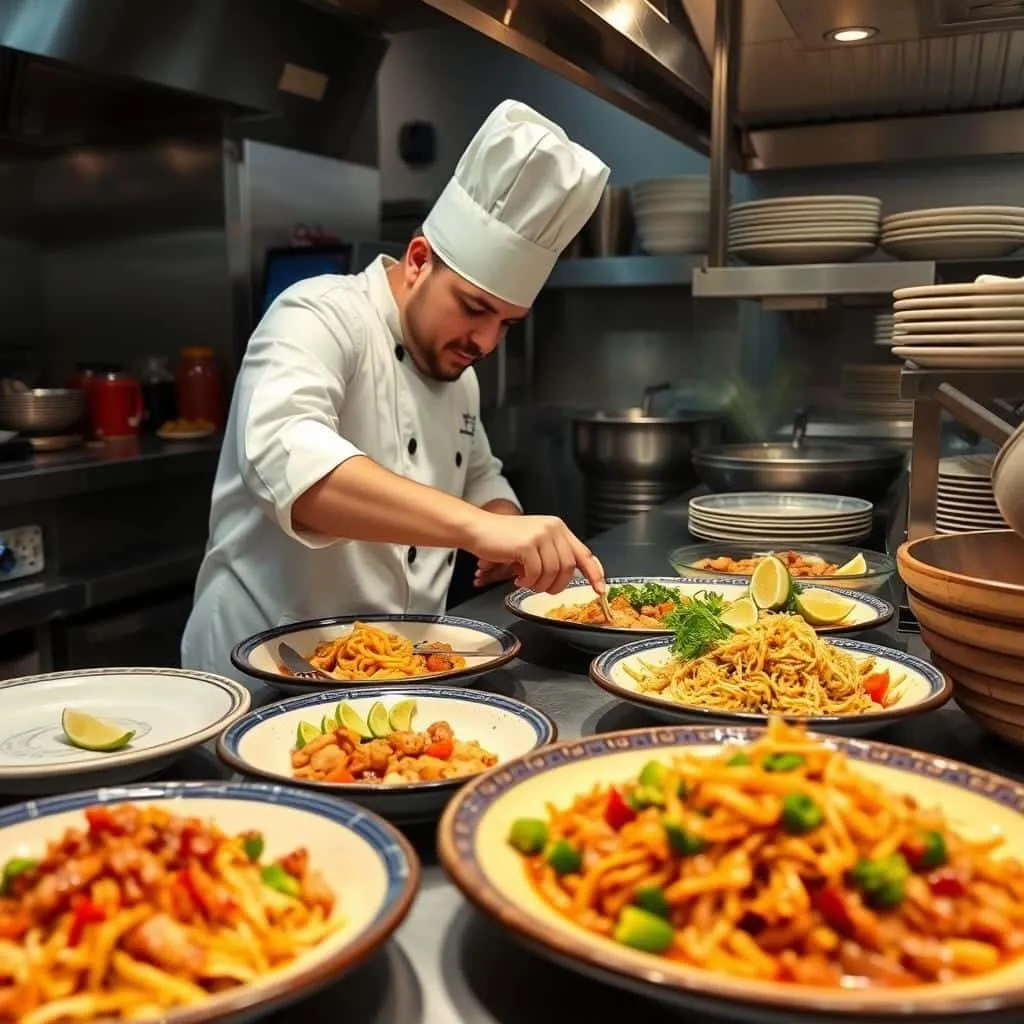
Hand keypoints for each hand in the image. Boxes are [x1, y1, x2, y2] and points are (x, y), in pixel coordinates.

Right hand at [463, 511, 604, 594]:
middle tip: (543, 589)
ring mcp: (541, 535)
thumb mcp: (534, 543)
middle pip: (568, 567)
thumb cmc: (503, 539)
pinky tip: (518, 579)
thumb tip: (569, 576)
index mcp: (558, 528)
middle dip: (557, 585)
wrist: (478, 529)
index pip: (584, 553)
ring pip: (553, 572)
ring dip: (540, 584)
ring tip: (526, 582)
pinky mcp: (527, 544)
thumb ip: (553, 554)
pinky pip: (536, 573)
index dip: (594, 573)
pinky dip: (528, 582)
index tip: (599, 589)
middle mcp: (553, 528)